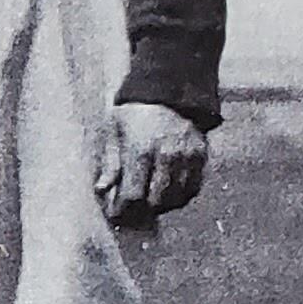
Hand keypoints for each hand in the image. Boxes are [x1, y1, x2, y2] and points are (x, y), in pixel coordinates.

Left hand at [97, 102, 207, 226]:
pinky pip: (192, 189)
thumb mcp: (114, 131)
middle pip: (155, 201)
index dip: (122, 209)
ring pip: (176, 199)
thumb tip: (101, 189)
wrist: (168, 91)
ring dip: (160, 204)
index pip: (133, 195)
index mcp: (141, 149)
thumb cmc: (134, 114)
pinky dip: (179, 196)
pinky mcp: (201, 156)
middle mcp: (167, 155)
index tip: (115, 212)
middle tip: (131, 206)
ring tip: (148, 198)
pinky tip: (166, 191)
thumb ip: (110, 163)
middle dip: (141, 209)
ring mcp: (187, 156)